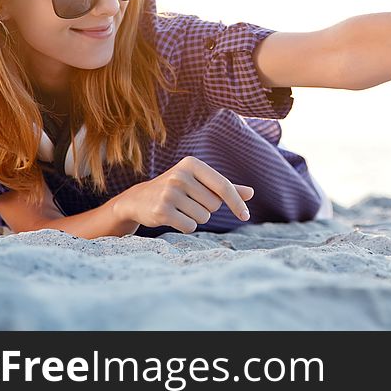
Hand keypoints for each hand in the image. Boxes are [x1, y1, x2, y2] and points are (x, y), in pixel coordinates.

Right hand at [113, 156, 254, 232]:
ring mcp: (169, 192)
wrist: (139, 200)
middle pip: (214, 205)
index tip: (245, 215)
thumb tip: (251, 193)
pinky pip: (190, 226)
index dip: (236, 202)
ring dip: (196, 218)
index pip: (223, 185)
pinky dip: (186, 226)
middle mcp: (180, 175)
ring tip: (180, 209)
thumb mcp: (199, 183)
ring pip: (203, 217)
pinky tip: (173, 217)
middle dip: (206, 208)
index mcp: (191, 164)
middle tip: (188, 202)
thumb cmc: (177, 189)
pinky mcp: (162, 210)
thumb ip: (225, 187)